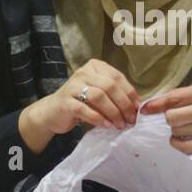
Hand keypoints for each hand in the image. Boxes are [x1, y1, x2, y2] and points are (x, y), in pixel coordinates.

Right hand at [18, 59, 140, 153]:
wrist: (53, 112)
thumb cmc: (81, 103)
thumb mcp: (99, 94)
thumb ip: (115, 95)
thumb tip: (137, 106)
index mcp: (95, 66)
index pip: (117, 77)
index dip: (130, 93)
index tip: (138, 108)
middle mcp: (83, 72)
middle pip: (110, 86)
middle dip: (123, 104)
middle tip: (130, 119)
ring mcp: (73, 86)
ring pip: (99, 96)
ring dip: (113, 112)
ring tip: (120, 124)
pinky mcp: (65, 102)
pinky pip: (84, 109)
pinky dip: (98, 118)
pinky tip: (106, 125)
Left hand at [138, 80, 191, 156]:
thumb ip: (186, 94)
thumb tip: (157, 102)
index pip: (174, 98)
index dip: (156, 104)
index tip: (145, 109)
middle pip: (172, 117)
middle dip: (169, 117)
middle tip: (176, 116)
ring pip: (177, 131)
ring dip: (175, 129)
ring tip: (184, 125)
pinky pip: (185, 147)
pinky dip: (177, 143)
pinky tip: (179, 138)